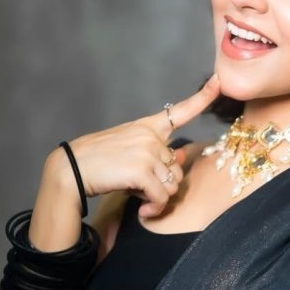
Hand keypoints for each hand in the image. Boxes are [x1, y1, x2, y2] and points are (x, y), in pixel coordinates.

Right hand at [58, 74, 219, 217]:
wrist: (71, 170)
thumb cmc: (99, 162)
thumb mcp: (129, 150)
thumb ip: (156, 153)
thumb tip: (182, 155)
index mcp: (147, 127)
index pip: (180, 110)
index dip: (202, 97)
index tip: (219, 81)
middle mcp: (151, 137)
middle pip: (177, 168)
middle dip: (162, 183)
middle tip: (140, 186)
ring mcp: (148, 152)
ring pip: (172, 185)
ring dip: (158, 197)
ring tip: (137, 193)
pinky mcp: (143, 171)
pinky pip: (162, 197)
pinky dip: (154, 208)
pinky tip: (141, 208)